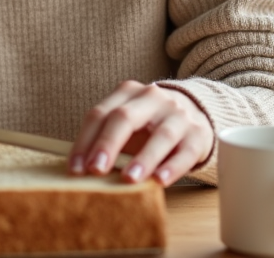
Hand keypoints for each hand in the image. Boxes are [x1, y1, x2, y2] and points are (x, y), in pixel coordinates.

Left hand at [69, 81, 212, 186]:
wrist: (195, 112)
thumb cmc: (150, 124)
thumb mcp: (129, 122)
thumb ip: (107, 139)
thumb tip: (81, 169)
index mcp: (128, 93)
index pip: (100, 113)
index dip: (85, 141)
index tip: (75, 168)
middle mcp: (153, 99)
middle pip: (126, 117)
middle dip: (108, 144)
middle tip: (95, 169)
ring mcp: (178, 115)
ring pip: (160, 135)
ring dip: (143, 158)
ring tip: (129, 178)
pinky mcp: (198, 135)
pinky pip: (185, 152)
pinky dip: (172, 167)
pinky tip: (159, 181)